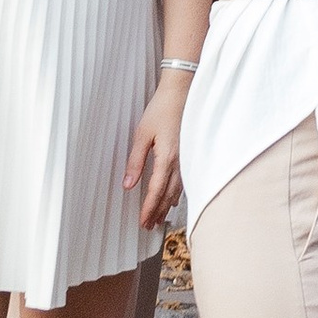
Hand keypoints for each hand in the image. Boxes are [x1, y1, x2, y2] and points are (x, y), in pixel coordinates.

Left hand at [123, 73, 190, 230]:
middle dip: (158, 212)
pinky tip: (174, 199)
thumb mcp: (142, 134)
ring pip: (178, 190)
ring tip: (159, 218)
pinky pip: (184, 181)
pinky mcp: (190, 153)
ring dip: (167, 206)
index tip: (142, 222)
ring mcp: (187, 158)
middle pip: (168, 195)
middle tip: (149, 226)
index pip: (156, 191)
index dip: (149, 209)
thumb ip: (135, 161)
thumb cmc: (161, 109)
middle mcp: (180, 162)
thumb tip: (127, 186)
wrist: (182, 91)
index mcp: (167, 158)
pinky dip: (177, 193)